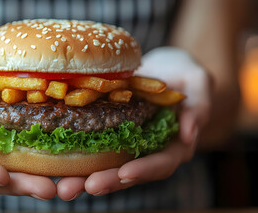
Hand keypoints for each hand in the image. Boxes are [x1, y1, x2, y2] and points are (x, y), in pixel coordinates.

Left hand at [56, 47, 212, 199]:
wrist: (162, 68)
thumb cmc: (183, 73)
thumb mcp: (198, 80)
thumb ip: (199, 105)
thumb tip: (191, 133)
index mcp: (174, 144)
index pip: (162, 163)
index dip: (144, 169)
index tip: (124, 173)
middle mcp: (150, 151)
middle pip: (129, 173)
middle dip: (105, 182)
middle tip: (78, 188)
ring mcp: (129, 146)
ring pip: (108, 168)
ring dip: (85, 179)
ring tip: (63, 187)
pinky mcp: (111, 137)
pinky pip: (95, 151)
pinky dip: (78, 158)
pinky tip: (58, 163)